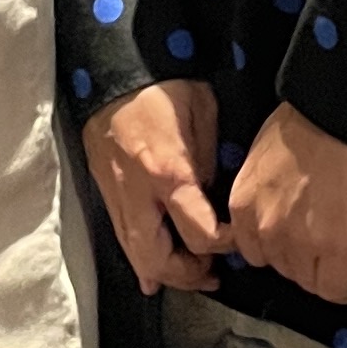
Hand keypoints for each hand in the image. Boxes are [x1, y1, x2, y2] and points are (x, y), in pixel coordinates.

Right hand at [84, 79, 227, 294]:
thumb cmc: (164, 87)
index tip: (239, 241)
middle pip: (159, 260)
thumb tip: (214, 197)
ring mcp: (118, 198)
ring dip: (165, 274)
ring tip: (191, 276)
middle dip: (188, 276)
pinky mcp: (107, 194)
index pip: (199, 234)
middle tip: (212, 274)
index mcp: (168, 174)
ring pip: (135, 256)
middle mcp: (138, 195)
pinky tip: (153, 275)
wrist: (114, 70)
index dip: (224, 245)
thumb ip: (211, 161)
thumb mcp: (205, 114)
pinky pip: (123, 239)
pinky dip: (141, 261)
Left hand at [227, 103, 346, 305]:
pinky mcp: (340, 250)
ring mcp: (303, 244)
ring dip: (321, 272)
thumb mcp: (262, 160)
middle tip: (319, 244)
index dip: (276, 249)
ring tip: (336, 257)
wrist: (343, 117)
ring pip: (308, 281)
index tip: (290, 245)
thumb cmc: (307, 125)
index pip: (253, 253)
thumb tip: (279, 211)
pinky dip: (342, 288)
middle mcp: (267, 231)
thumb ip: (262, 195)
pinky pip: (335, 287)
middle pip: (281, 268)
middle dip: (299, 260)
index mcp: (244, 208)